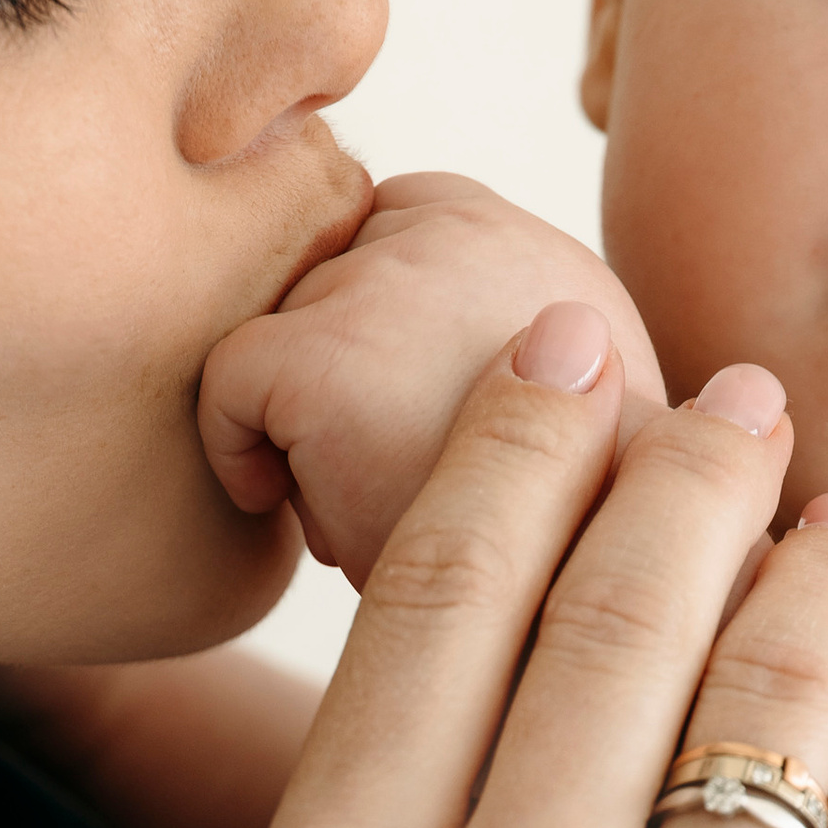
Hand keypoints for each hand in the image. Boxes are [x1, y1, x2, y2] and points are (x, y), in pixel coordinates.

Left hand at [199, 172, 667, 587]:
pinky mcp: (328, 359)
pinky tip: (306, 512)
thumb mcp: (563, 396)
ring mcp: (391, 284)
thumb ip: (488, 333)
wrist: (600, 596)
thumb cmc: (575, 528)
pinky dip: (239, 452)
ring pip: (277, 326)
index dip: (368, 334)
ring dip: (301, 421)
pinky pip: (226, 380)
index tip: (407, 422)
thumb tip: (394, 334)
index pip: (378, 237)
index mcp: (516, 238)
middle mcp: (461, 231)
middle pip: (318, 276)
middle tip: (393, 475)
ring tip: (374, 499)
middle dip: (336, 378)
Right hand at [259, 303, 827, 827]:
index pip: (445, 586)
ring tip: (827, 534)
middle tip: (739, 407)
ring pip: (789, 663)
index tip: (582, 344)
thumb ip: (431, 771)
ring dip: (820, 564)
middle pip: (622, 594)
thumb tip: (551, 489)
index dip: (528, 429)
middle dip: (694, 462)